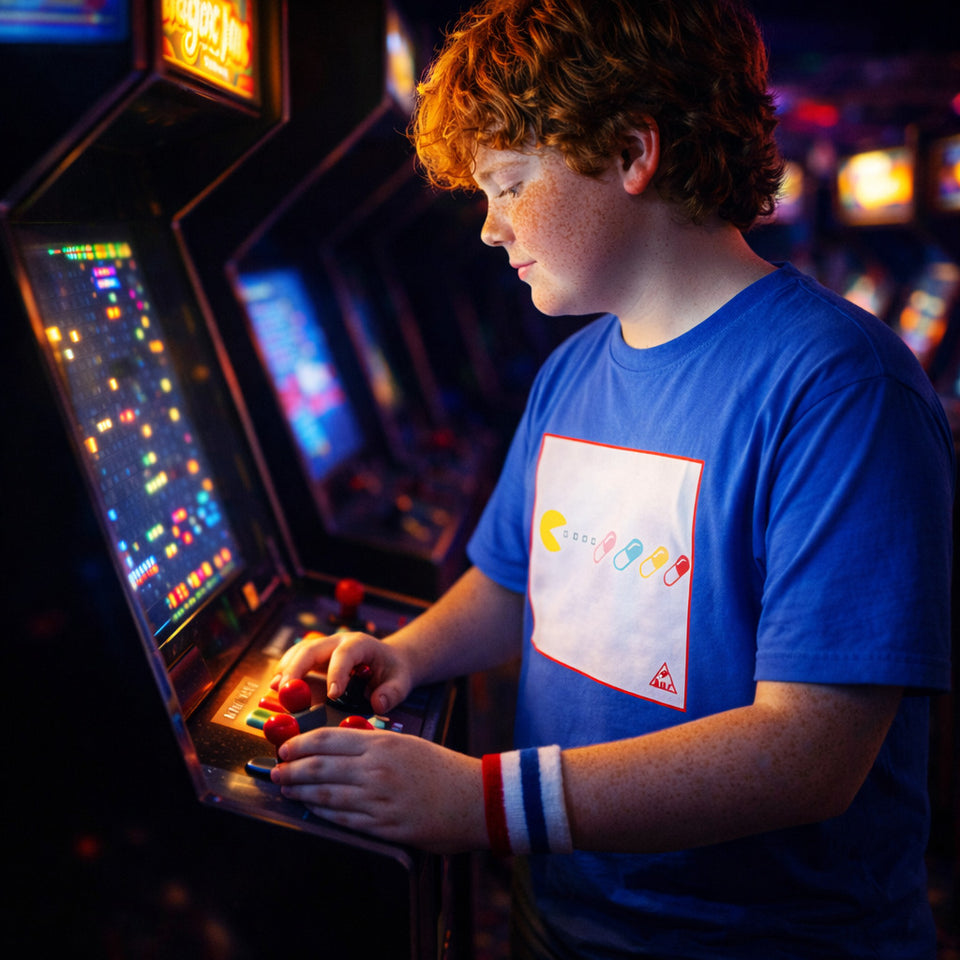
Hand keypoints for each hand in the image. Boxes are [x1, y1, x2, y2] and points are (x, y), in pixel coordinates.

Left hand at [271, 728, 484, 852]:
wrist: (474, 798)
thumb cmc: (442, 769)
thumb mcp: (408, 744)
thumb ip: (374, 745)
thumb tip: (338, 750)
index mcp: (381, 744)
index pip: (328, 740)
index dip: (301, 744)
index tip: (285, 748)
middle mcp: (375, 769)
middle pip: (320, 767)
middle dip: (292, 769)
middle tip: (275, 770)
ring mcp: (377, 800)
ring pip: (326, 795)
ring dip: (301, 792)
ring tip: (286, 789)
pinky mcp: (383, 827)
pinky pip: (344, 819)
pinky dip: (322, 814)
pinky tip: (311, 810)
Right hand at [272, 631, 414, 714]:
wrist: (389, 660)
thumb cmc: (393, 671)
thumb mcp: (401, 681)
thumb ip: (392, 693)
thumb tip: (378, 704)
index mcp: (360, 644)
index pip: (344, 655)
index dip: (336, 673)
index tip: (333, 695)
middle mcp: (338, 641)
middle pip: (311, 648)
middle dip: (296, 668)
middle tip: (285, 690)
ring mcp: (324, 647)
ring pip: (299, 651)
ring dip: (285, 669)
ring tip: (276, 688)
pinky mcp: (315, 658)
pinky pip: (296, 660)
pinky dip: (285, 672)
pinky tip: (278, 688)